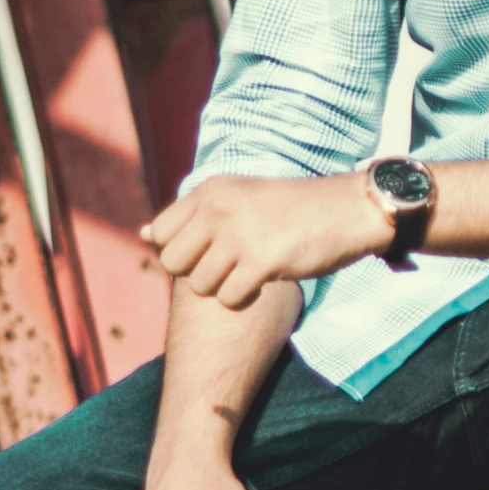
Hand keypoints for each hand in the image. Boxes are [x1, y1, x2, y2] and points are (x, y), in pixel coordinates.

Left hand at [142, 173, 390, 307]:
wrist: (347, 210)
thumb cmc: (291, 209)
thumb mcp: (237, 198)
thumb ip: (191, 216)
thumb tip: (141, 235)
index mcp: (210, 190)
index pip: (161, 233)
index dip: (180, 251)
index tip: (210, 251)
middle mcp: (218, 208)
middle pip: (173, 263)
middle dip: (197, 273)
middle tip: (229, 266)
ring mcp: (238, 234)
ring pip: (200, 284)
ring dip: (224, 287)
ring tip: (250, 271)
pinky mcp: (262, 261)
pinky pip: (229, 298)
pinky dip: (245, 298)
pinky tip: (264, 282)